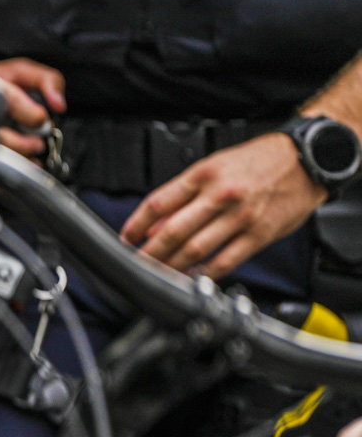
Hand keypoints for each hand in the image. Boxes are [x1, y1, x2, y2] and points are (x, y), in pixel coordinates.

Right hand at [0, 58, 65, 157]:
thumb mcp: (21, 71)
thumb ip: (47, 80)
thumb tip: (58, 106)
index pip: (3, 97)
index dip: (27, 112)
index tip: (42, 119)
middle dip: (19, 144)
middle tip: (37, 145)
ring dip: (9, 163)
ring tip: (30, 162)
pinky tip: (10, 175)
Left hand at [119, 134, 323, 278]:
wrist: (308, 159)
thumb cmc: (260, 161)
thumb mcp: (215, 166)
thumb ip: (184, 196)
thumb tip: (155, 225)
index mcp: (204, 174)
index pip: (158, 203)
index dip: (135, 224)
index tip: (127, 239)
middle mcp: (220, 195)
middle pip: (172, 231)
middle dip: (149, 253)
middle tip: (136, 264)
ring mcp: (240, 216)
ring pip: (195, 249)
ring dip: (171, 266)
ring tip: (158, 274)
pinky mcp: (259, 234)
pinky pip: (225, 260)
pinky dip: (204, 273)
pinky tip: (191, 278)